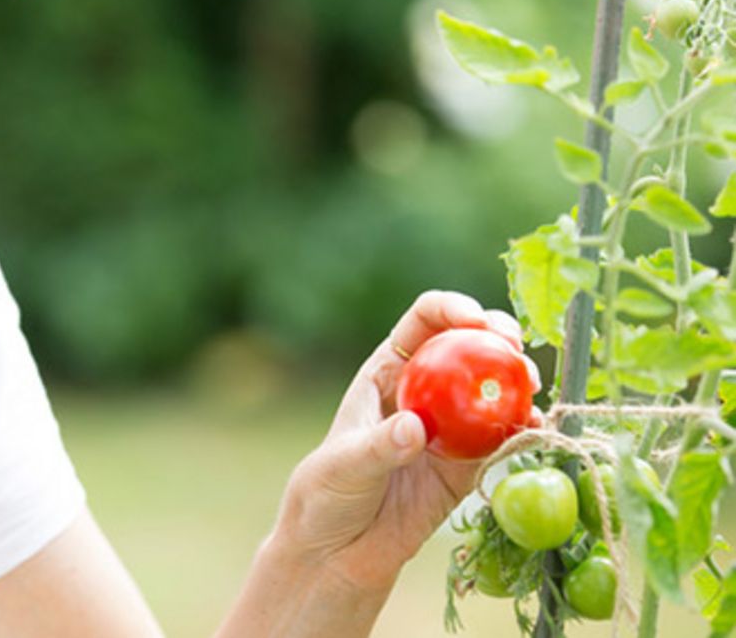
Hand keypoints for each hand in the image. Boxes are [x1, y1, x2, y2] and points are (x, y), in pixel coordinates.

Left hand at [271, 290, 541, 593]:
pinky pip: (503, 440)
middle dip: (496, 335)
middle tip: (514, 348)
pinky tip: (536, 429)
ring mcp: (451, 427)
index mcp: (386, 374)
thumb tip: (416, 427)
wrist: (340, 552)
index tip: (473, 318)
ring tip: (530, 385)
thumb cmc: (326, 496)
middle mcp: (424, 392)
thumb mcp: (343, 466)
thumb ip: (379, 447)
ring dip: (518, 381)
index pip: (421, 325)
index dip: (450, 309)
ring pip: (493, 390)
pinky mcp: (469, 465)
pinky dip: (524, 430)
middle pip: (467, 347)